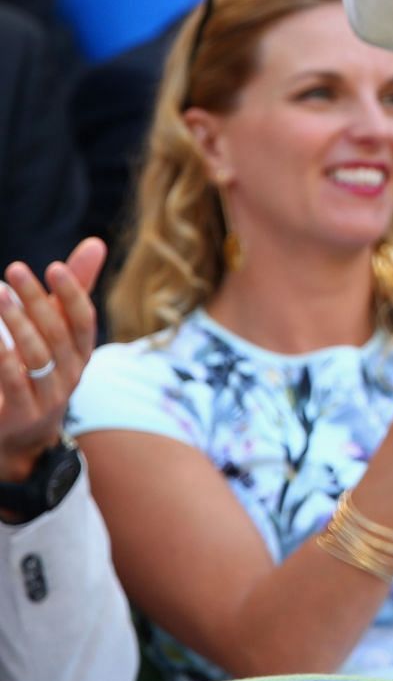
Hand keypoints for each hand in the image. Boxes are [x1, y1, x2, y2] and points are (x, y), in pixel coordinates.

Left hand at [0, 240, 106, 484]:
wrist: (22, 438)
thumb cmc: (39, 371)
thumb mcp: (57, 333)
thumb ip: (73, 290)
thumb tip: (95, 242)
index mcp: (81, 354)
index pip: (84, 320)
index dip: (73, 293)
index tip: (54, 267)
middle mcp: (70, 375)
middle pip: (56, 334)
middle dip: (35, 300)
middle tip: (14, 271)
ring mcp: (47, 398)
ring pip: (35, 355)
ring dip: (16, 323)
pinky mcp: (19, 415)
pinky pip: (13, 383)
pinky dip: (4, 360)